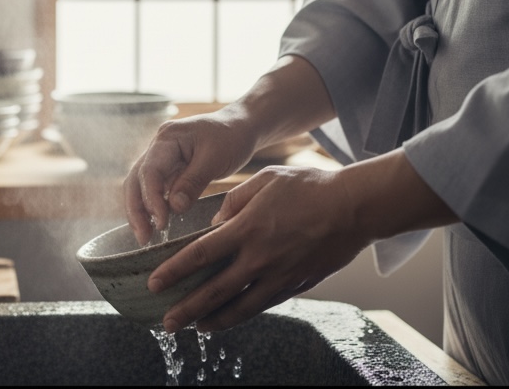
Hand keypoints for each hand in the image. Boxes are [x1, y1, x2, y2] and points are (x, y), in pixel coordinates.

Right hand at [124, 55, 338, 245]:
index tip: (161, 222)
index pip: (149, 170)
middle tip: (143, 238)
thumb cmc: (231, 137)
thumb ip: (193, 182)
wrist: (241, 126)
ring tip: (145, 237)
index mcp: (167, 138)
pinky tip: (156, 225)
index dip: (152, 198)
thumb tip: (174, 208)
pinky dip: (153, 206)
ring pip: (141, 186)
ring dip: (141, 211)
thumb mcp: (215, 159)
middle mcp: (158, 146)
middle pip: (136, 179)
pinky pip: (155, 189)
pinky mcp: (170, 169)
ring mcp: (162, 158)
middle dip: (136, 209)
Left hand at [146, 164, 367, 333]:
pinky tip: (230, 319)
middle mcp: (260, 257)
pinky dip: (242, 315)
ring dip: (213, 321)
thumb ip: (234, 200)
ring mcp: (279, 275)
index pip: (200, 254)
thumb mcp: (265, 180)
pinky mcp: (296, 285)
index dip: (175, 271)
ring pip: (239, 307)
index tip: (154, 284)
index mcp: (247, 228)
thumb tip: (215, 223)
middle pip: (214, 291)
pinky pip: (263, 305)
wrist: (354, 207)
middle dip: (186, 309)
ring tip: (194, 328)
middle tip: (165, 322)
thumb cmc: (308, 187)